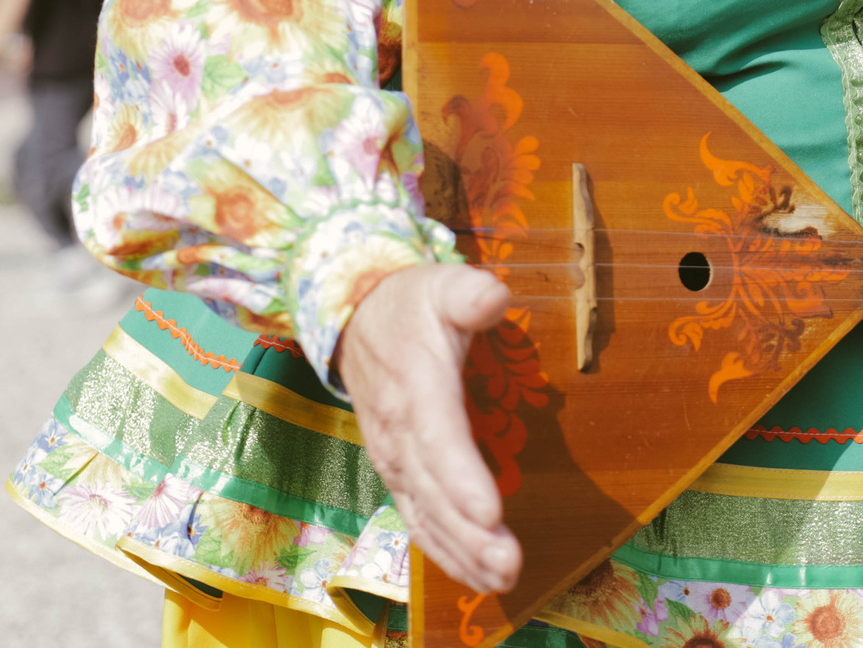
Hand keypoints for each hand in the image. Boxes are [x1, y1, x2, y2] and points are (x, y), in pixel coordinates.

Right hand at [339, 263, 519, 592]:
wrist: (352, 319)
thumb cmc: (408, 304)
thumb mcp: (438, 284)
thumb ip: (467, 293)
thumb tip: (493, 297)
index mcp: (415, 387)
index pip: (439, 438)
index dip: (462, 478)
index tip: (490, 512)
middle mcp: (400, 434)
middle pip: (435, 492)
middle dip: (470, 534)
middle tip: (509, 564)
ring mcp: (395, 459)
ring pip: (427, 515)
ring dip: (463, 552)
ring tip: (503, 579)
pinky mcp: (398, 473)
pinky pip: (420, 519)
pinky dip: (446, 551)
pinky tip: (477, 576)